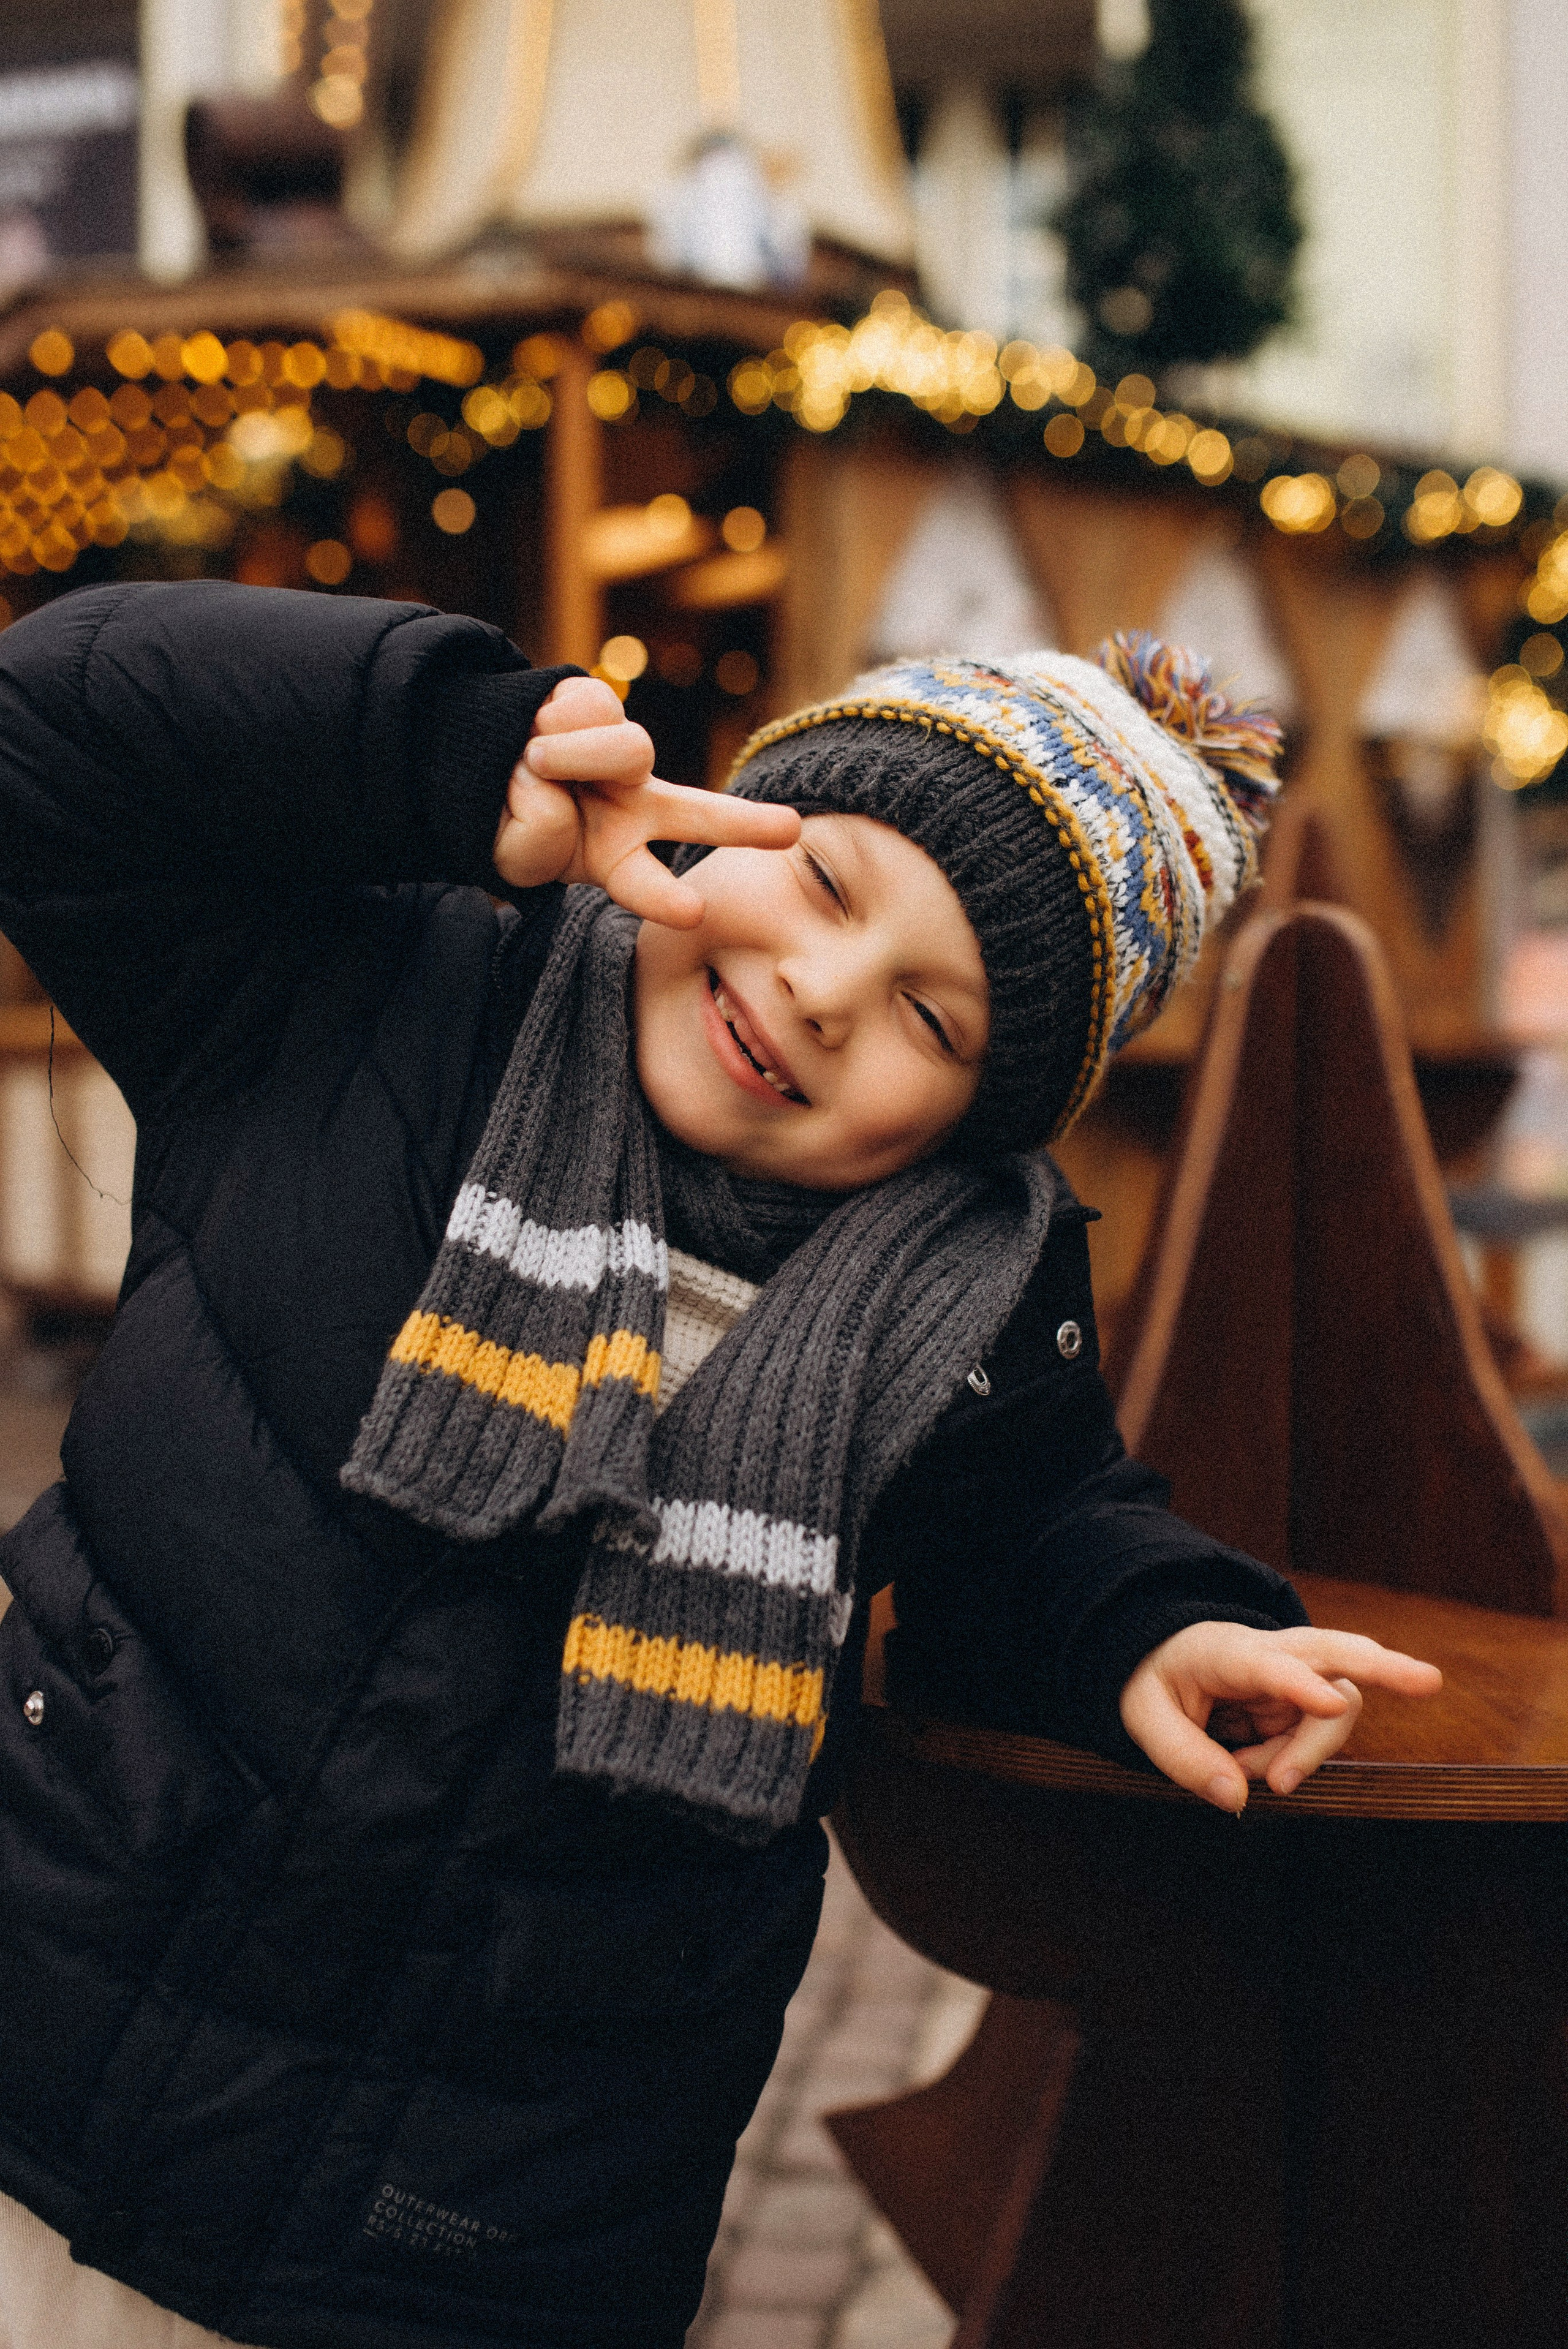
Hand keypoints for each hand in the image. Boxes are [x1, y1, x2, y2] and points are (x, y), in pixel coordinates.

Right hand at [492, 675, 799, 926]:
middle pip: (696, 812)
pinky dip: (547, 725)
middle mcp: (632, 803)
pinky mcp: (595, 703)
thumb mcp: (521, 846)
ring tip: (531, 765)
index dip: (664, 899)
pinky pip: (581, 710)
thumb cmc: (507, 820)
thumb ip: (541, 823)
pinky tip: (531, 732)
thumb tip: (549, 762)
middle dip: (744, 825)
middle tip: (790, 831)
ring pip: (627, 749)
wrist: (471, 768)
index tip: (695, 913)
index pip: (647, 882)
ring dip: (570, 757)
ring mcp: (617, 753)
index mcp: (617, 853)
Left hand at [1119, 1621, 1442, 1812]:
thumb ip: (1185, 1758)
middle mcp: (1270, 1655)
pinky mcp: (1307, 1703)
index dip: (1300, 1686)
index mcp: (1223, 1650)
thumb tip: (1238, 1800)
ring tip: (1250, 1771)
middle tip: (1430, 1682)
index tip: (1330, 1704)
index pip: (1268, 1665)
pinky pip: (1315, 1740)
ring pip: (1334, 1714)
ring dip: (1299, 1755)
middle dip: (1385, 1667)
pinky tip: (1255, 1762)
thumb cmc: (1155, 1681)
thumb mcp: (1142, 1717)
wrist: (1162, 1659)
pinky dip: (1289, 1760)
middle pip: (1336, 1654)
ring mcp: (1295, 1678)